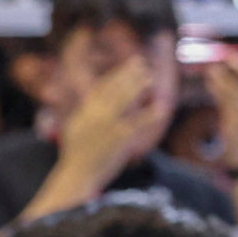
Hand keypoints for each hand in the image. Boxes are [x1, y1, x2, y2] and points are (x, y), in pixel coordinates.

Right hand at [50, 52, 167, 188]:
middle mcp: (95, 114)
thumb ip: (87, 113)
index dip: (116, 75)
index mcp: (85, 111)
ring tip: (149, 76)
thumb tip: (94, 100)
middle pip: (114, 89)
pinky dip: (151, 114)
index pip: (102, 87)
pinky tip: (161, 107)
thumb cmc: (77, 155)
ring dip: (138, 86)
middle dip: (128, 74)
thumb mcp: (76, 129)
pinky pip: (139, 122)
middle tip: (141, 62)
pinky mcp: (120, 137)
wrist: (78, 174)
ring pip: (125, 100)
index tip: (127, 66)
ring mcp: (108, 124)